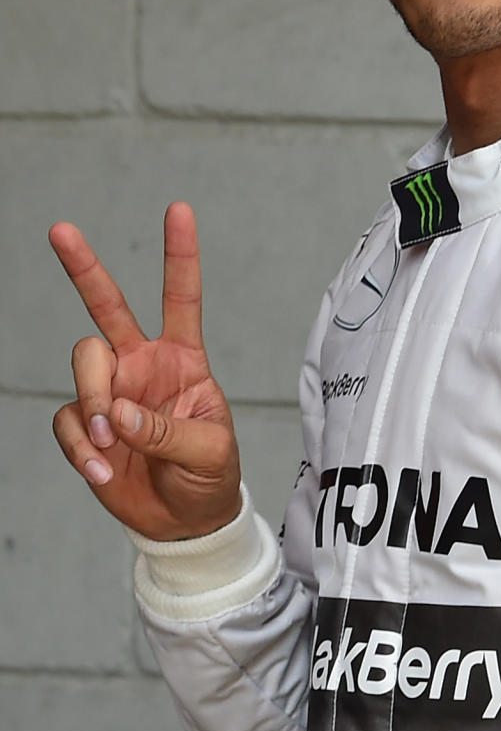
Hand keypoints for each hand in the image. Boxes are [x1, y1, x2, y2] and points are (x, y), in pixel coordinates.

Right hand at [49, 201, 241, 540]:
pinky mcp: (86, 425)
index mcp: (184, 358)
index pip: (182, 297)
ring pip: (83, 364)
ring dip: (92, 402)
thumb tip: (116, 413)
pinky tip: (102, 471)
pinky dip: (80, 447)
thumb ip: (167, 430)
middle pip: (107, 306)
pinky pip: (68, 420)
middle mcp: (143, 364)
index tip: (178, 209)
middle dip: (84, 267)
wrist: (185, 521)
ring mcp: (111, 391)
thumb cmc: (210, 475)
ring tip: (108, 444)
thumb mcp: (209, 451)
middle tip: (60, 230)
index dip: (180, 254)